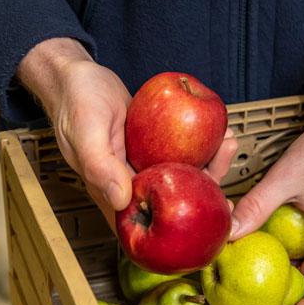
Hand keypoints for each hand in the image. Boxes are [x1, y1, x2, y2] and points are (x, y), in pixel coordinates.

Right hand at [17, 38, 236, 230]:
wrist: (78, 77)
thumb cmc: (75, 102)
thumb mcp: (86, 132)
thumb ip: (100, 166)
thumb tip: (122, 200)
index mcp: (112, 191)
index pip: (147, 221)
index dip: (177, 227)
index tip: (208, 220)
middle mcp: (131, 183)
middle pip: (172, 200)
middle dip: (204, 191)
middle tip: (226, 177)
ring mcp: (144, 166)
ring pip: (181, 177)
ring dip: (208, 165)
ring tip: (228, 143)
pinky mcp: (153, 149)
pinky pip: (181, 154)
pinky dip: (201, 146)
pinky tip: (220, 134)